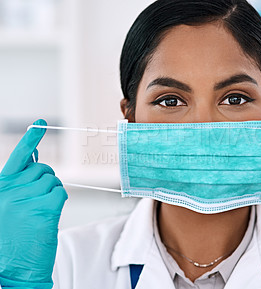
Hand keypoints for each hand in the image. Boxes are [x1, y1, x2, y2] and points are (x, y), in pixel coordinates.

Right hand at [0, 119, 67, 287]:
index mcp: (0, 187)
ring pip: (53, 181)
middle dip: (47, 180)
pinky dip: (59, 202)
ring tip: (39, 212)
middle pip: (43, 169)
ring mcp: (25, 199)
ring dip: (52, 194)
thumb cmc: (12, 239)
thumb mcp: (8, 206)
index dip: (31, 138)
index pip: (18, 156)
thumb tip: (37, 162)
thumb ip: (19, 184)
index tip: (40, 123)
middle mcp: (10, 190)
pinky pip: (60, 193)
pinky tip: (47, 216)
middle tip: (39, 200)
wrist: (11, 271)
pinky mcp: (42, 209)